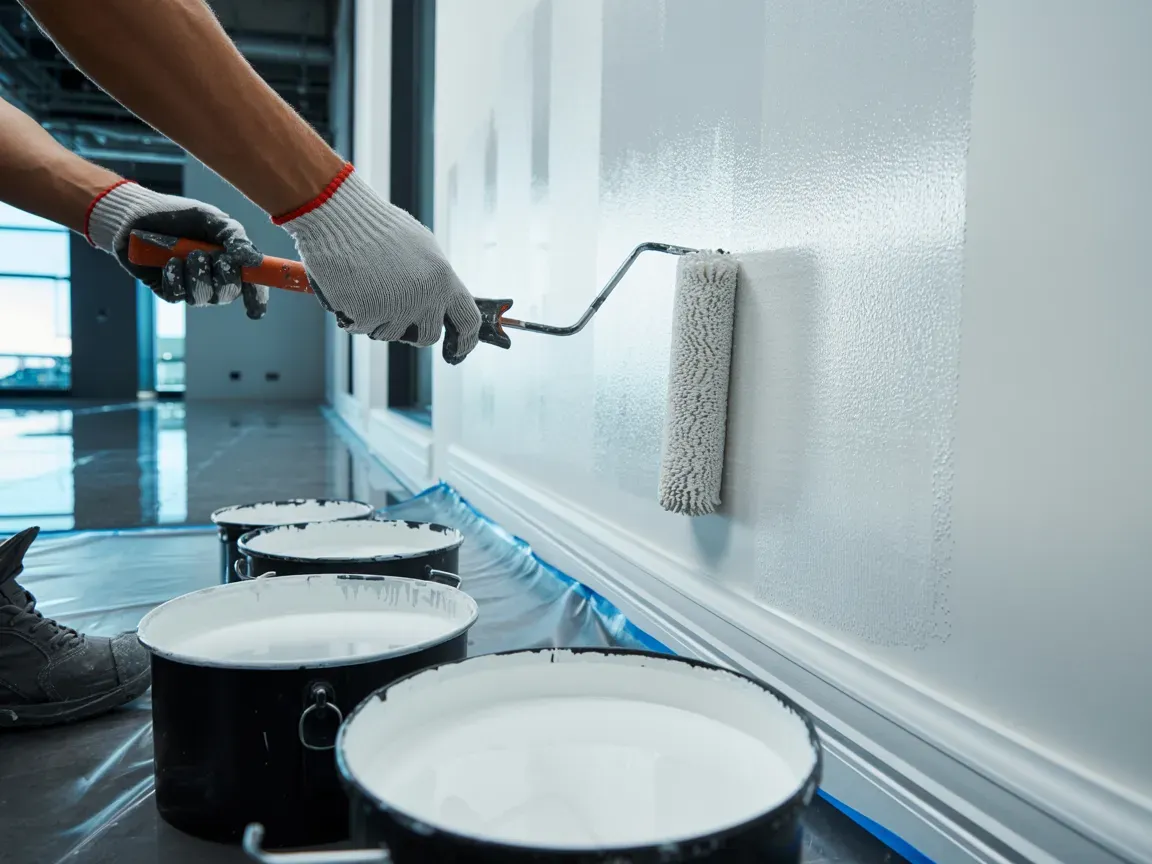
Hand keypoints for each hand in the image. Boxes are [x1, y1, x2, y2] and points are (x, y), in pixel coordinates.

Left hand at [86, 181, 268, 318]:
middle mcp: (214, 277)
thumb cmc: (177, 215)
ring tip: (185, 255)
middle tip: (211, 256)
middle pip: (229, 294)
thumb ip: (235, 238)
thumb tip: (253, 261)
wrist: (137, 215)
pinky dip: (176, 278)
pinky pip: (179, 296)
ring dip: (197, 275)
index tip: (255, 308)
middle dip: (223, 277)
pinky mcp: (169, 290)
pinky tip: (169, 263)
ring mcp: (191, 286)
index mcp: (230, 261)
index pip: (250, 285)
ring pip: (204, 297)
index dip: (256, 298)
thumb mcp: (211, 219)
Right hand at [275, 165, 481, 363]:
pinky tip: (350, 288)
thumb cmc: (377, 227)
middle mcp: (426, 296)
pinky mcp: (368, 314)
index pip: (468, 320)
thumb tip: (444, 307)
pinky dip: (354, 314)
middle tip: (393, 312)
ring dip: (378, 320)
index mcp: (444, 278)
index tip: (457, 351)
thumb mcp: (422, 249)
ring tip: (366, 286)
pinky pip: (363, 328)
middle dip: (412, 333)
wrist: (340, 215)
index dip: (465, 341)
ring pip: (391, 334)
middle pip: (428, 336)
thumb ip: (436, 280)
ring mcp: (397, 308)